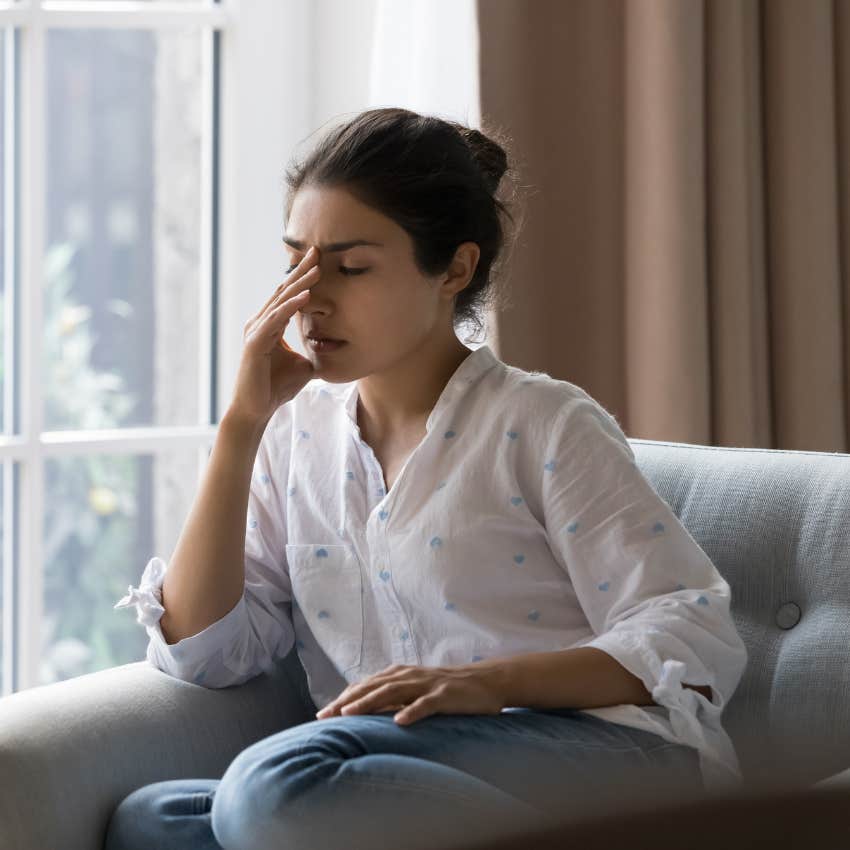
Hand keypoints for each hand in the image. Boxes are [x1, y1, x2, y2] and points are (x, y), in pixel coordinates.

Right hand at [227, 247, 320, 425]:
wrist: (257, 409)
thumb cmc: (277, 388)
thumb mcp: (303, 366)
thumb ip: (312, 353)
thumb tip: (332, 351)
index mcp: (269, 325)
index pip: (288, 295)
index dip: (303, 277)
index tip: (320, 260)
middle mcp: (260, 323)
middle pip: (283, 291)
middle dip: (301, 271)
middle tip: (317, 250)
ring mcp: (256, 332)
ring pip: (281, 302)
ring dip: (300, 284)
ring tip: (317, 269)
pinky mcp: (255, 344)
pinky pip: (276, 320)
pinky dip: (291, 307)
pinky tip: (306, 296)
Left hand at [315, 663, 504, 725]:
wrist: (485, 682)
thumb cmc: (447, 690)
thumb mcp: (416, 691)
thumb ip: (394, 698)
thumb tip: (366, 713)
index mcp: (400, 674)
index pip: (366, 686)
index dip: (343, 698)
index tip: (322, 714)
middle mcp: (409, 676)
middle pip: (372, 687)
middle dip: (347, 701)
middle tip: (325, 716)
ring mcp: (426, 684)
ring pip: (393, 691)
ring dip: (369, 702)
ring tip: (350, 714)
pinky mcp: (444, 695)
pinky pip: (425, 704)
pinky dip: (411, 711)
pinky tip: (399, 722)